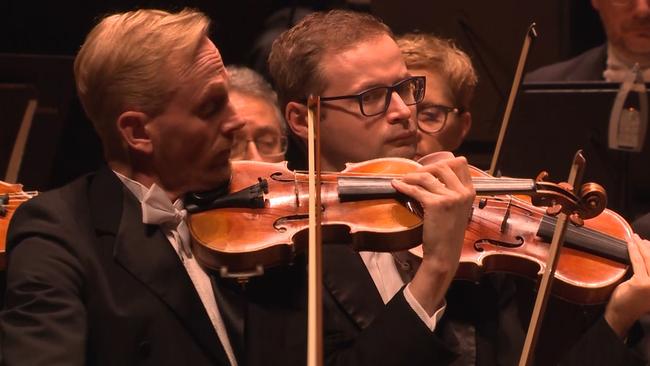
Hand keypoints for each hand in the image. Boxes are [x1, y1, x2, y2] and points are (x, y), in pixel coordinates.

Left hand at [391, 156, 474, 313]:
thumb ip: (452, 192)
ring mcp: (450, 198)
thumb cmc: (448, 233)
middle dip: (425, 168)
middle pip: (442, 166)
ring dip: (412, 176)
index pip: (460, 163)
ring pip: (427, 176)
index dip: (443, 161)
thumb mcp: (458, 209)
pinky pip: (416, 189)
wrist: (445, 254)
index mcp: (470, 191)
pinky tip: (396, 185)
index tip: (431, 168)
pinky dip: (404, 186)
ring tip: (404, 180)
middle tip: (414, 175)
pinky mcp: (436, 205)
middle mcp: (463, 192)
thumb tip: (434, 175)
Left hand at [604, 234, 649, 337]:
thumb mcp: (647, 287)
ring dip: (641, 246)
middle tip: (641, 238)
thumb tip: (648, 256)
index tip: (649, 243)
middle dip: (649, 247)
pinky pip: (637, 262)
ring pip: (649, 259)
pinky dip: (633, 251)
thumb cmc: (633, 301)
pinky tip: (630, 244)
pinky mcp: (642, 283)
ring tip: (634, 238)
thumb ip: (649, 275)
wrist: (622, 315)